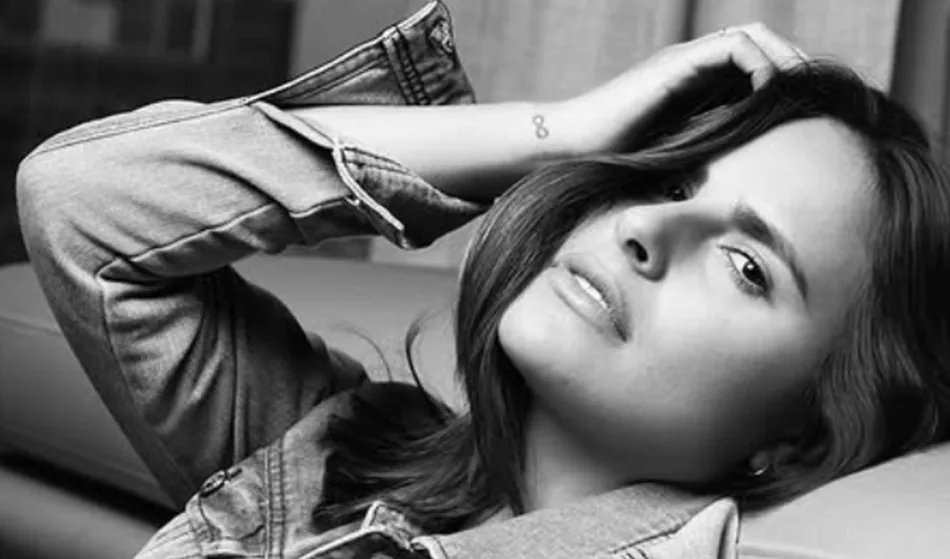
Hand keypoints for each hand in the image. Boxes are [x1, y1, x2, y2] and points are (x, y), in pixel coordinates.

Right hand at [555, 23, 808, 154]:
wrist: (574, 146)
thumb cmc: (614, 160)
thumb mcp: (678, 159)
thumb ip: (708, 156)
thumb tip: (745, 190)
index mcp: (695, 87)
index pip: (754, 65)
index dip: (784, 80)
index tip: (807, 111)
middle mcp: (693, 67)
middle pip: (761, 43)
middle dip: (793, 65)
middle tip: (816, 97)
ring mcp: (684, 61)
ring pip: (752, 36)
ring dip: (782, 59)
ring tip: (799, 92)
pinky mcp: (676, 63)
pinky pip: (732, 46)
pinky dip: (758, 64)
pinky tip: (767, 95)